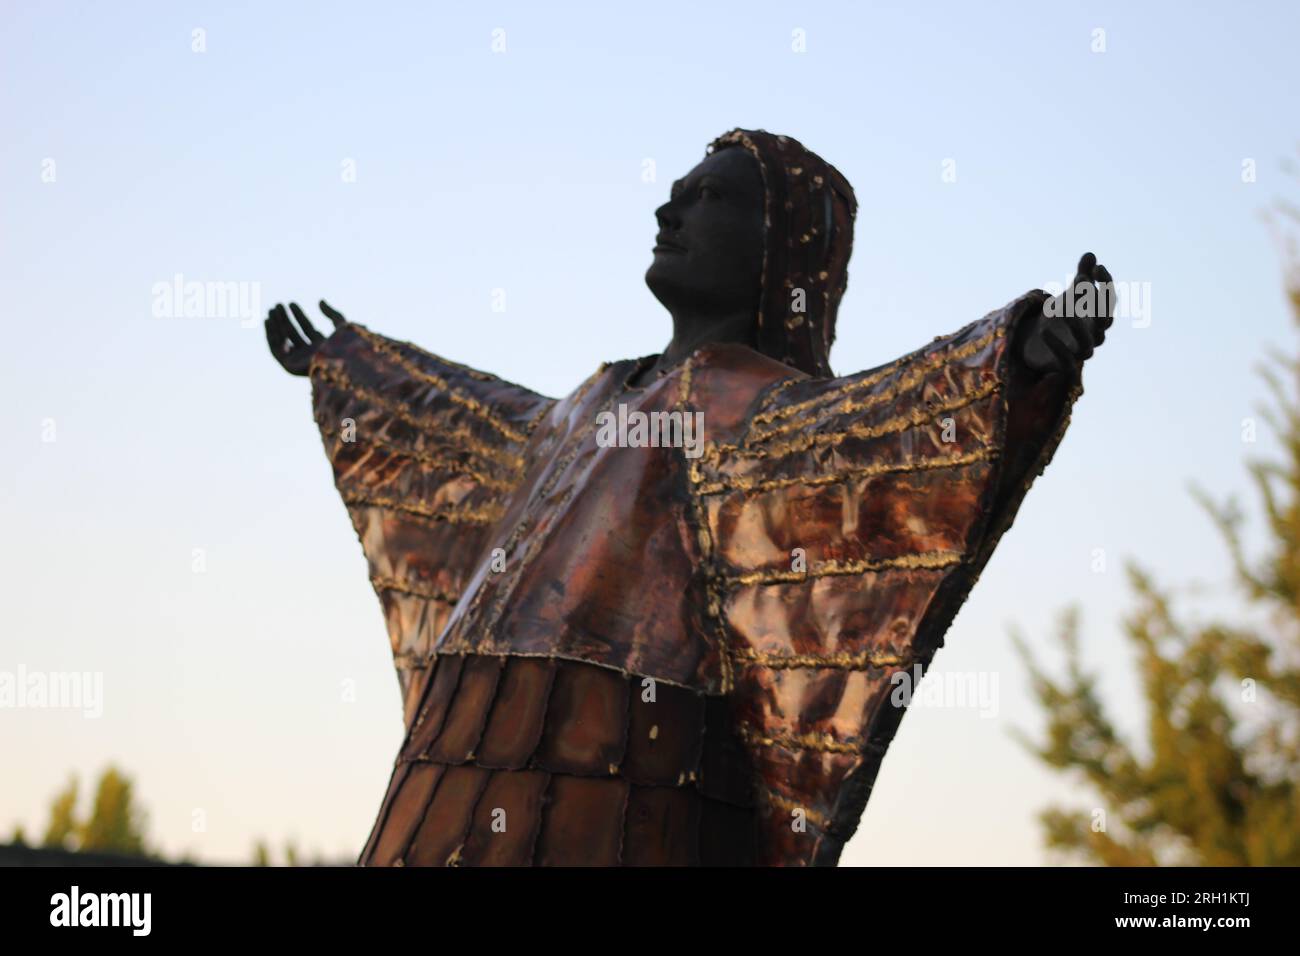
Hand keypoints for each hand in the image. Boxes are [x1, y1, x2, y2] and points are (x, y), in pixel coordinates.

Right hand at [264, 300, 347, 376]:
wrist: (343, 365)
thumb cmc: (347, 348)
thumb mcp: (342, 326)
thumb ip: (332, 313)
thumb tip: (320, 301)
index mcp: (323, 346)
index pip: (307, 328)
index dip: (298, 315)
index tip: (291, 303)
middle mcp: (310, 354)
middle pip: (294, 333)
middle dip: (285, 319)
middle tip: (278, 305)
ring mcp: (300, 361)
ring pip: (284, 340)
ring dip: (276, 325)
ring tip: (271, 311)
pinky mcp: (289, 366)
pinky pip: (276, 349)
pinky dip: (271, 336)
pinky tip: (269, 322)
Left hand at [1016, 253, 1114, 378]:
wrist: (1039, 344)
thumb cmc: (1061, 317)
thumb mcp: (1070, 295)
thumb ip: (1082, 276)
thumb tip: (1091, 254)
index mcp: (1099, 319)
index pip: (1110, 302)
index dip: (1106, 284)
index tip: (1096, 267)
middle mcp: (1095, 337)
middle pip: (1104, 322)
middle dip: (1094, 301)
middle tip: (1080, 280)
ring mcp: (1080, 353)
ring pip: (1087, 343)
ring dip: (1075, 323)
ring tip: (1059, 306)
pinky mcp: (1064, 366)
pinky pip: (1065, 361)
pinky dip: (1057, 347)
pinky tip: (1043, 330)